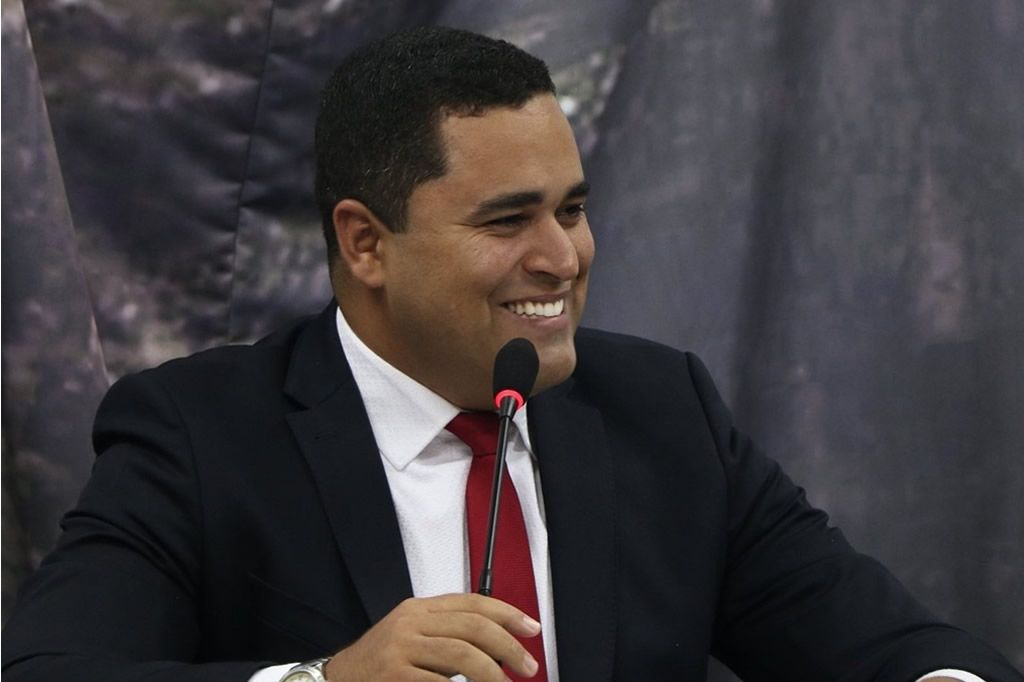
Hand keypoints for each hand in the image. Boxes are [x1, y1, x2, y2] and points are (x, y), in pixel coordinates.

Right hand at [324, 593, 541, 680]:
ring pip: (462, 653)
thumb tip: (496, 646)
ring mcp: (401, 648)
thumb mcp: (411, 637)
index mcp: (418, 609)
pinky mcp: (394, 675)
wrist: (337, 680)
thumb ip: (446, 633)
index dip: (507, 614)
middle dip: (508, 646)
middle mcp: (410, 623)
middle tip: (528, 666)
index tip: (531, 629)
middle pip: (473, 627)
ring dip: (492, 673)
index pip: (472, 602)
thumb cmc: (379, 664)